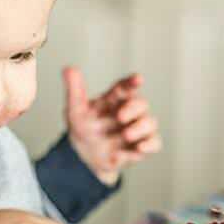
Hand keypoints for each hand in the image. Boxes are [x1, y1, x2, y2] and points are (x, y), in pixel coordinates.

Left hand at [63, 67, 161, 184]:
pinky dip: (150, 144)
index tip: (138, 79)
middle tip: (120, 116)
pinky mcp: (140, 147)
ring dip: (141, 127)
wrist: (83, 155)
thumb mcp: (75, 110)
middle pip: (141, 104)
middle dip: (134, 108)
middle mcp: (129, 112)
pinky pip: (155, 143)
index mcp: (114, 100)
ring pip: (150, 123)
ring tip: (127, 134)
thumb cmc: (83, 127)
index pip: (126, 87)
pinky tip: (140, 147)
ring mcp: (136, 129)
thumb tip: (68, 68)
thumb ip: (74, 90)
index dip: (132, 82)